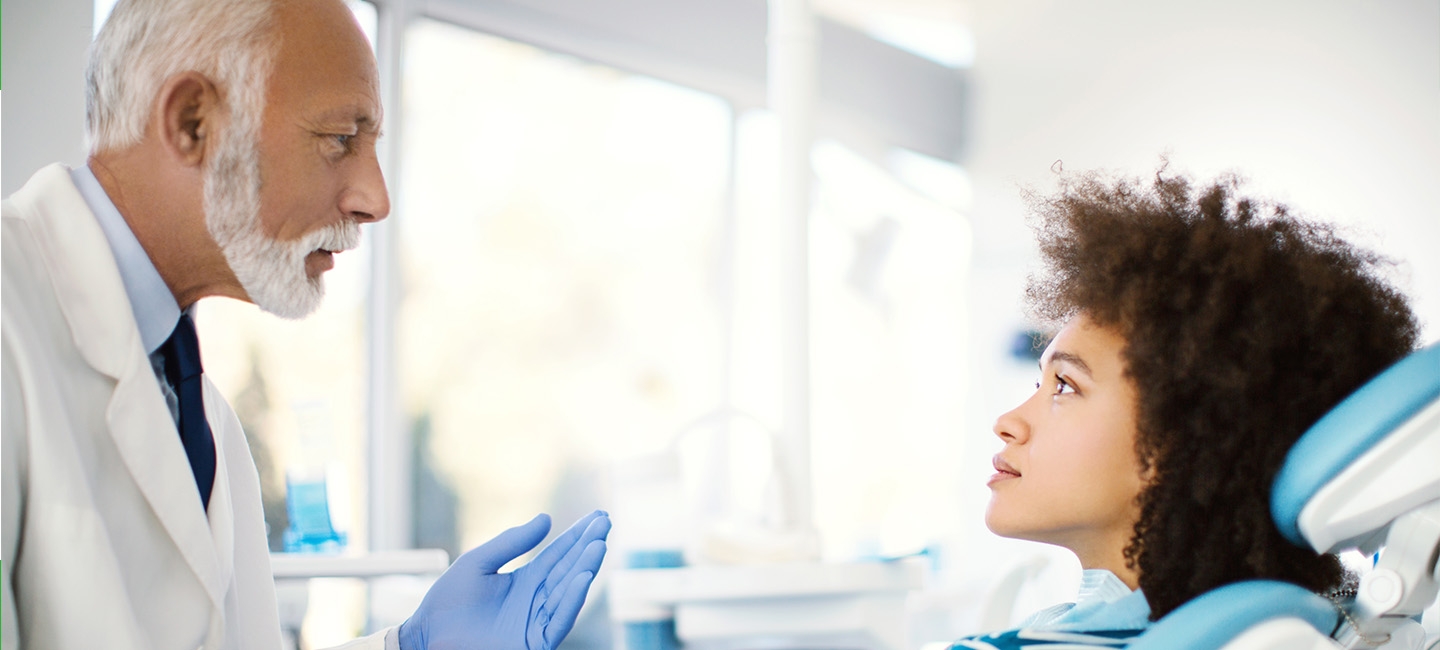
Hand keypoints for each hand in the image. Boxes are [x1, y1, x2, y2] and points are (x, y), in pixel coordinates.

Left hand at [398, 510, 610, 649]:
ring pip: (569, 593)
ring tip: (599, 545)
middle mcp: (537, 600)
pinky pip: (559, 620)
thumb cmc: (447, 601)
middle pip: (569, 569)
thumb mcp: (478, 562)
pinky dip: (573, 599)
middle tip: (605, 522)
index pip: (559, 555)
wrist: (427, 635)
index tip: (598, 516)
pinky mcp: (535, 642)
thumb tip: (547, 518)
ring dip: (585, 568)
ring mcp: (537, 622)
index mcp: (525, 581)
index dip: (578, 536)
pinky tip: (582, 577)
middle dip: (588, 546)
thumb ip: (511, 542)